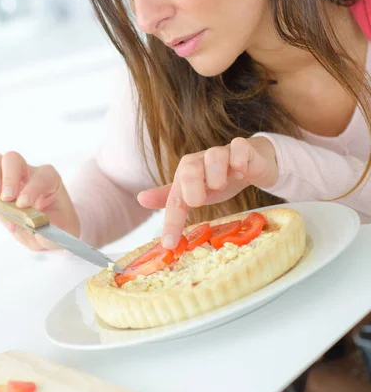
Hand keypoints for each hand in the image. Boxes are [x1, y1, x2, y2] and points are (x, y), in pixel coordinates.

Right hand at [0, 151, 79, 250]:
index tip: (23, 204)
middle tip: (7, 198)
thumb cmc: (56, 227)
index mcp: (50, 180)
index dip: (31, 189)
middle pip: (14, 160)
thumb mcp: (59, 233)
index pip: (40, 177)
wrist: (48, 230)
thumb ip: (47, 230)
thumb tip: (35, 228)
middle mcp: (30, 174)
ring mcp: (12, 178)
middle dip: (9, 177)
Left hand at [137, 136, 276, 248]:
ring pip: (215, 155)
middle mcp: (202, 161)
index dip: (172, 222)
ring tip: (222, 186)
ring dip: (217, 174)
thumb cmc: (219, 177)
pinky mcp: (244, 148)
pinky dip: (239, 160)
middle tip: (199, 201)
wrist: (250, 161)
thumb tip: (141, 199)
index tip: (170, 244)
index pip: (175, 199)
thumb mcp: (195, 190)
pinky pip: (239, 147)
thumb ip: (171, 197)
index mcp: (187, 173)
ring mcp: (223, 153)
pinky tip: (241, 172)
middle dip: (192, 188)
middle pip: (189, 168)